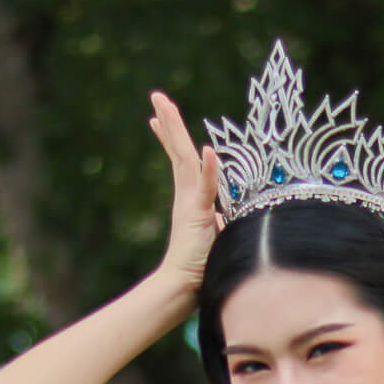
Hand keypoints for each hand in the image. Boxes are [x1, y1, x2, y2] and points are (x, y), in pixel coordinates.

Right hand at [148, 90, 224, 295]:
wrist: (186, 287)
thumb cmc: (203, 266)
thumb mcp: (216, 233)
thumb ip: (219, 219)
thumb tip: (227, 216)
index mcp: (192, 198)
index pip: (182, 160)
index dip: (172, 137)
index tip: (157, 118)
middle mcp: (188, 196)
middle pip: (179, 151)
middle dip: (168, 123)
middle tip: (156, 97)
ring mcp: (191, 203)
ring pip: (186, 160)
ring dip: (177, 132)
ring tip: (164, 107)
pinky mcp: (198, 216)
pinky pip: (205, 189)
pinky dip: (208, 170)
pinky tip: (206, 149)